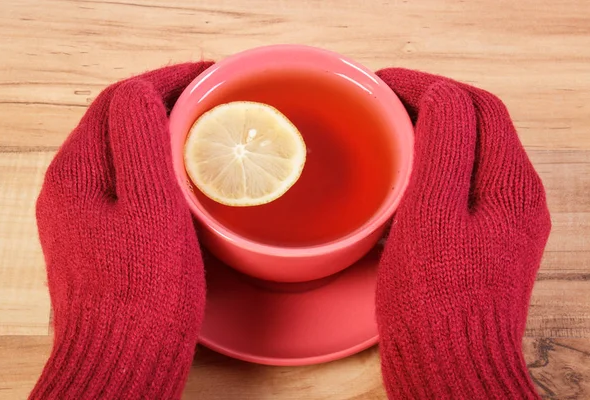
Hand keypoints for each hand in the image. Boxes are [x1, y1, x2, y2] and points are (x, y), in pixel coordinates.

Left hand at [31, 62, 211, 398]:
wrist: (125, 357)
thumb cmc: (143, 290)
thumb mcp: (150, 206)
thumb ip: (139, 142)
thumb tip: (141, 92)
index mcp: (77, 173)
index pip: (118, 101)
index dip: (163, 80)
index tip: (206, 74)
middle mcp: (71, 188)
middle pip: (116, 122)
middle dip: (162, 99)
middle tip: (208, 96)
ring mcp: (83, 213)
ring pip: (123, 150)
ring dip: (159, 129)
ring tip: (201, 124)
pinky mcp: (99, 235)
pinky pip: (127, 180)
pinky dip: (155, 162)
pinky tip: (183, 171)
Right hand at [375, 69, 550, 398]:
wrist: (449, 369)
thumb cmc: (435, 301)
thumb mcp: (432, 214)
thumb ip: (443, 148)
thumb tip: (440, 97)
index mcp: (510, 185)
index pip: (476, 106)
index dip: (430, 85)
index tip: (384, 83)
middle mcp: (514, 199)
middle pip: (476, 126)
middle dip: (429, 104)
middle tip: (382, 104)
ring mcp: (499, 223)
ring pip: (465, 155)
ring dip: (427, 135)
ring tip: (386, 134)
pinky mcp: (479, 244)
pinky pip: (455, 188)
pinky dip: (426, 170)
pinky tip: (398, 182)